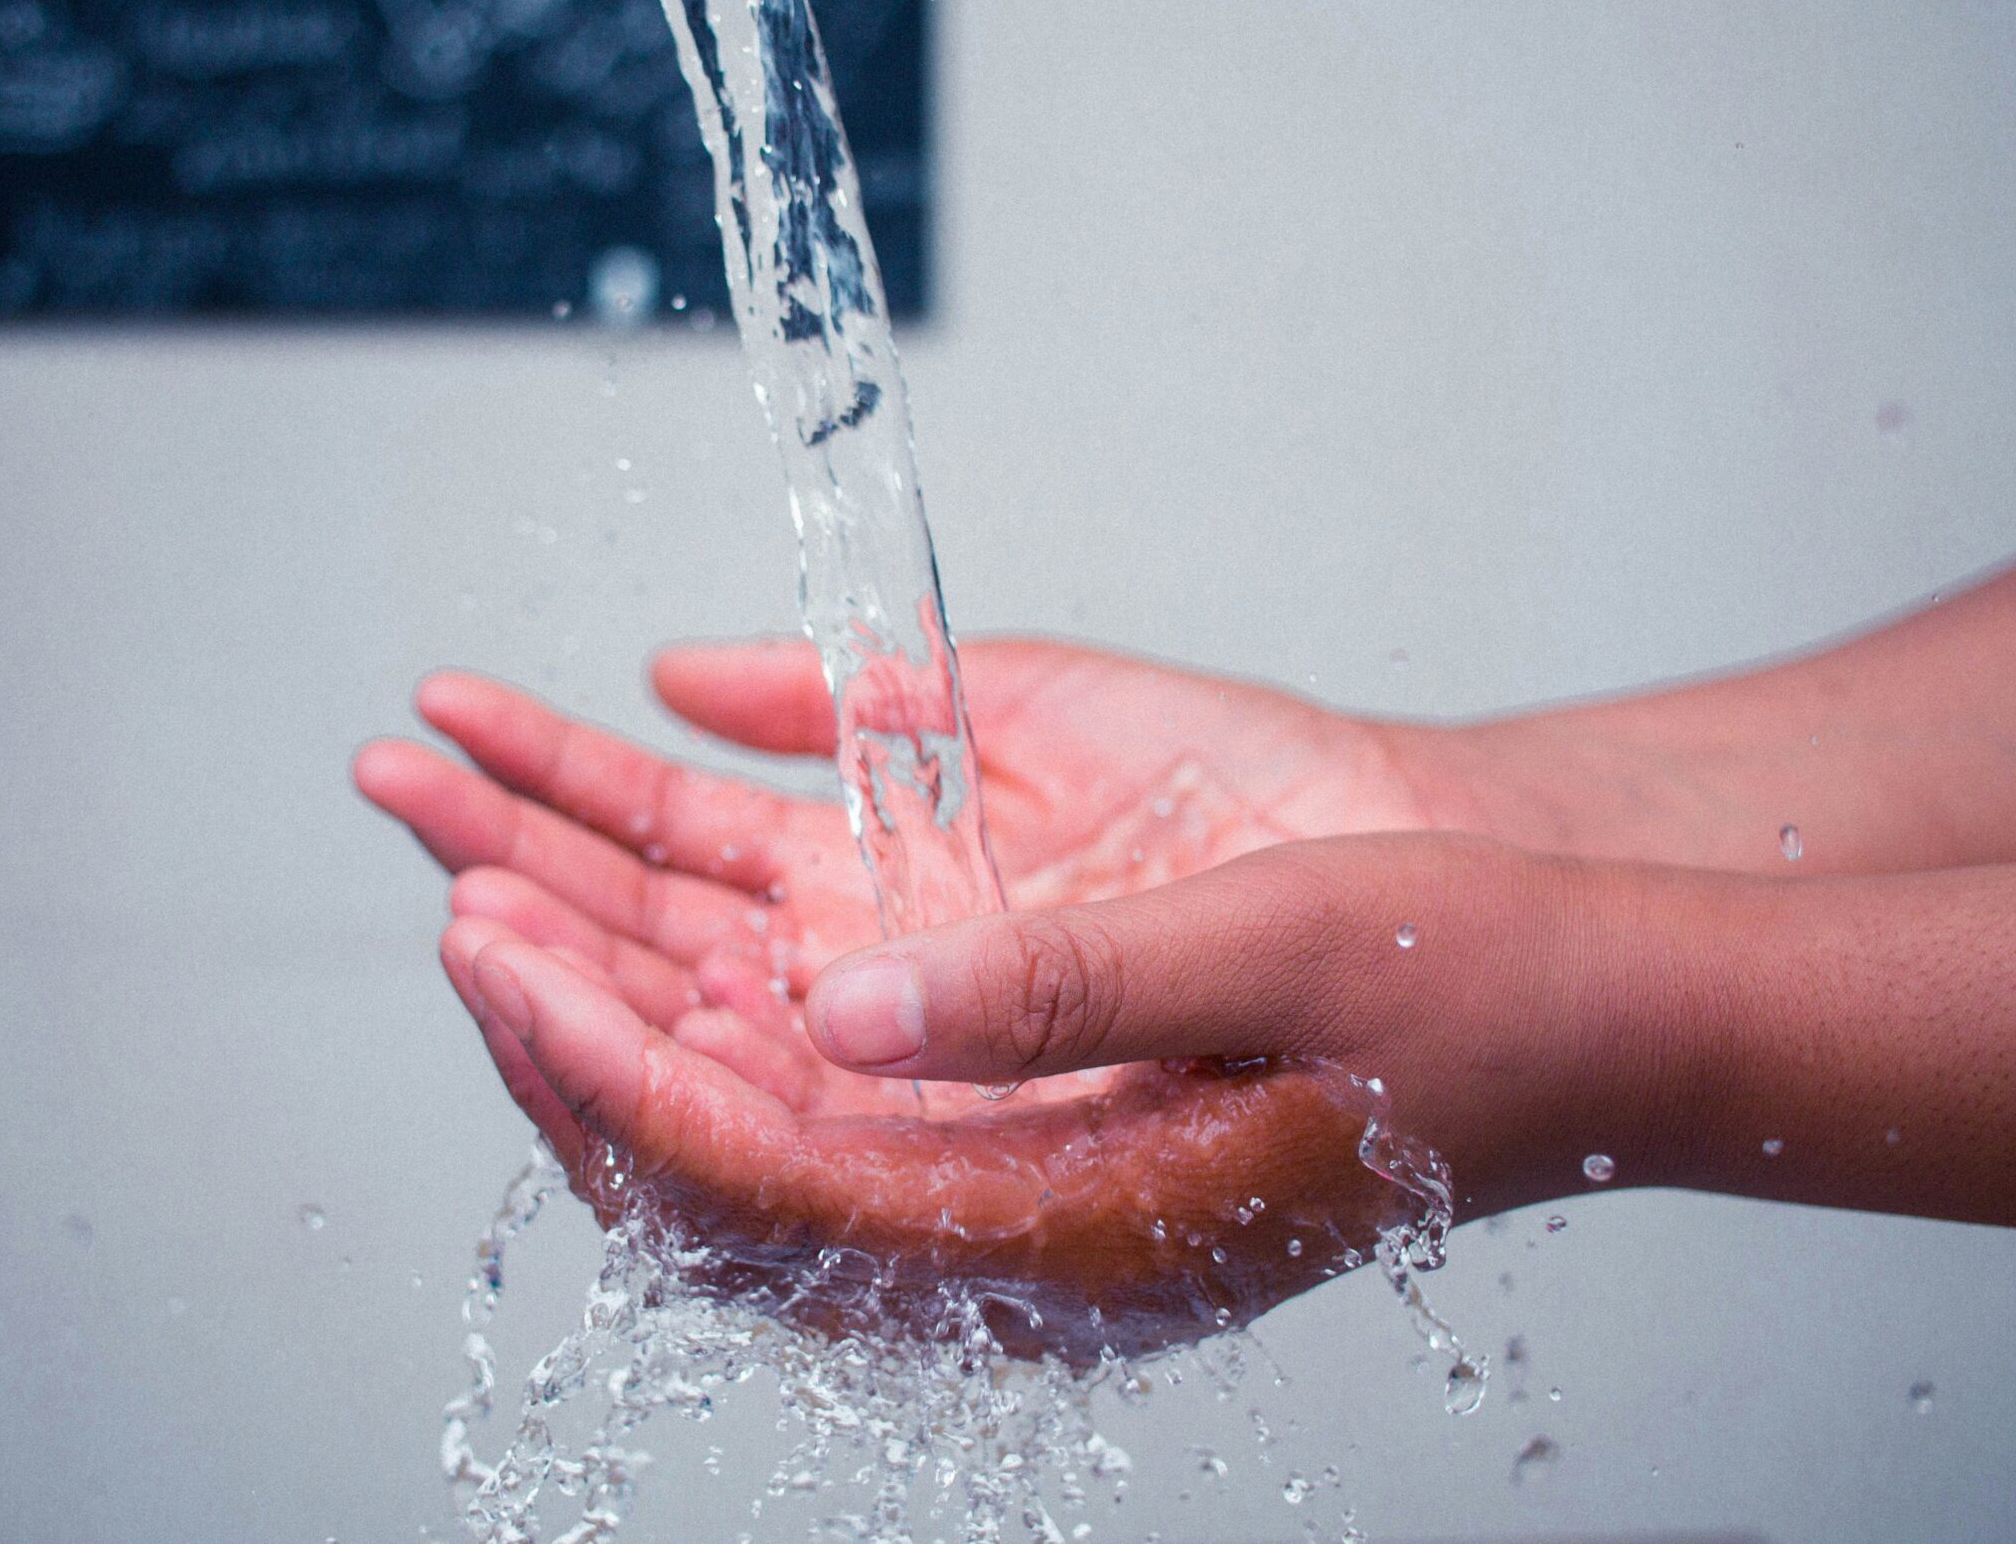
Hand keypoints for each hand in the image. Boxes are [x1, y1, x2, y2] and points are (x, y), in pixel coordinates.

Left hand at [353, 637, 1481, 1354]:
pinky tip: (602, 778)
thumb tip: (837, 1006)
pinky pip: (796, 967)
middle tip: (436, 867)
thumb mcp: (1273, 964)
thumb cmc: (1460, 994)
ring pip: (726, 1032)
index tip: (494, 953)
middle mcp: (985, 1193)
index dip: (613, 1078)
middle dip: (553, 991)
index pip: (762, 1191)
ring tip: (441, 795)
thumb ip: (1053, 996)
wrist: (1579, 998)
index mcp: (1051, 1238)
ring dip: (585, 912)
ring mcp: (982, 1106)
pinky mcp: (994, 1015)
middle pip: (701, 1117)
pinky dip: (683, 881)